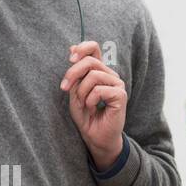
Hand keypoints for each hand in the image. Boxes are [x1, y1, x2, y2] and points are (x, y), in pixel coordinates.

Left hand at [61, 41, 127, 169]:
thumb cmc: (86, 116)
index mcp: (100, 71)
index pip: (94, 48)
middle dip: (73, 73)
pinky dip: (90, 100)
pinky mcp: (121, 95)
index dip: (82, 48)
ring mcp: (118, 85)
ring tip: (83, 104)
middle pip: (90, 62)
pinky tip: (93, 109)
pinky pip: (99, 90)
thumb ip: (75, 73)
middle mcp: (110, 75)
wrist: (96, 137)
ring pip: (93, 76)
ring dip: (82, 92)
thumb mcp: (75, 91)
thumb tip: (72, 48)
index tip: (70, 58)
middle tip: (64, 88)